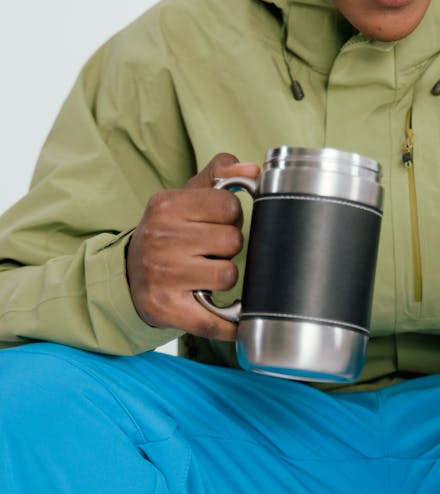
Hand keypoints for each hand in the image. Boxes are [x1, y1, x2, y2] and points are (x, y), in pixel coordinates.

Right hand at [126, 153, 259, 339]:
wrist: (130, 272)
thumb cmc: (169, 230)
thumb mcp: (188, 194)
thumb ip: (223, 172)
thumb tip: (253, 170)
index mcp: (166, 205)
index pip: (230, 205)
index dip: (231, 216)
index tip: (217, 222)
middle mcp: (160, 239)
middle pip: (233, 241)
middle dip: (228, 246)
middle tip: (210, 249)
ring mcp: (161, 275)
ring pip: (229, 275)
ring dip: (224, 276)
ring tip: (206, 272)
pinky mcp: (166, 308)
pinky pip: (216, 320)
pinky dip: (229, 322)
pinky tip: (230, 315)